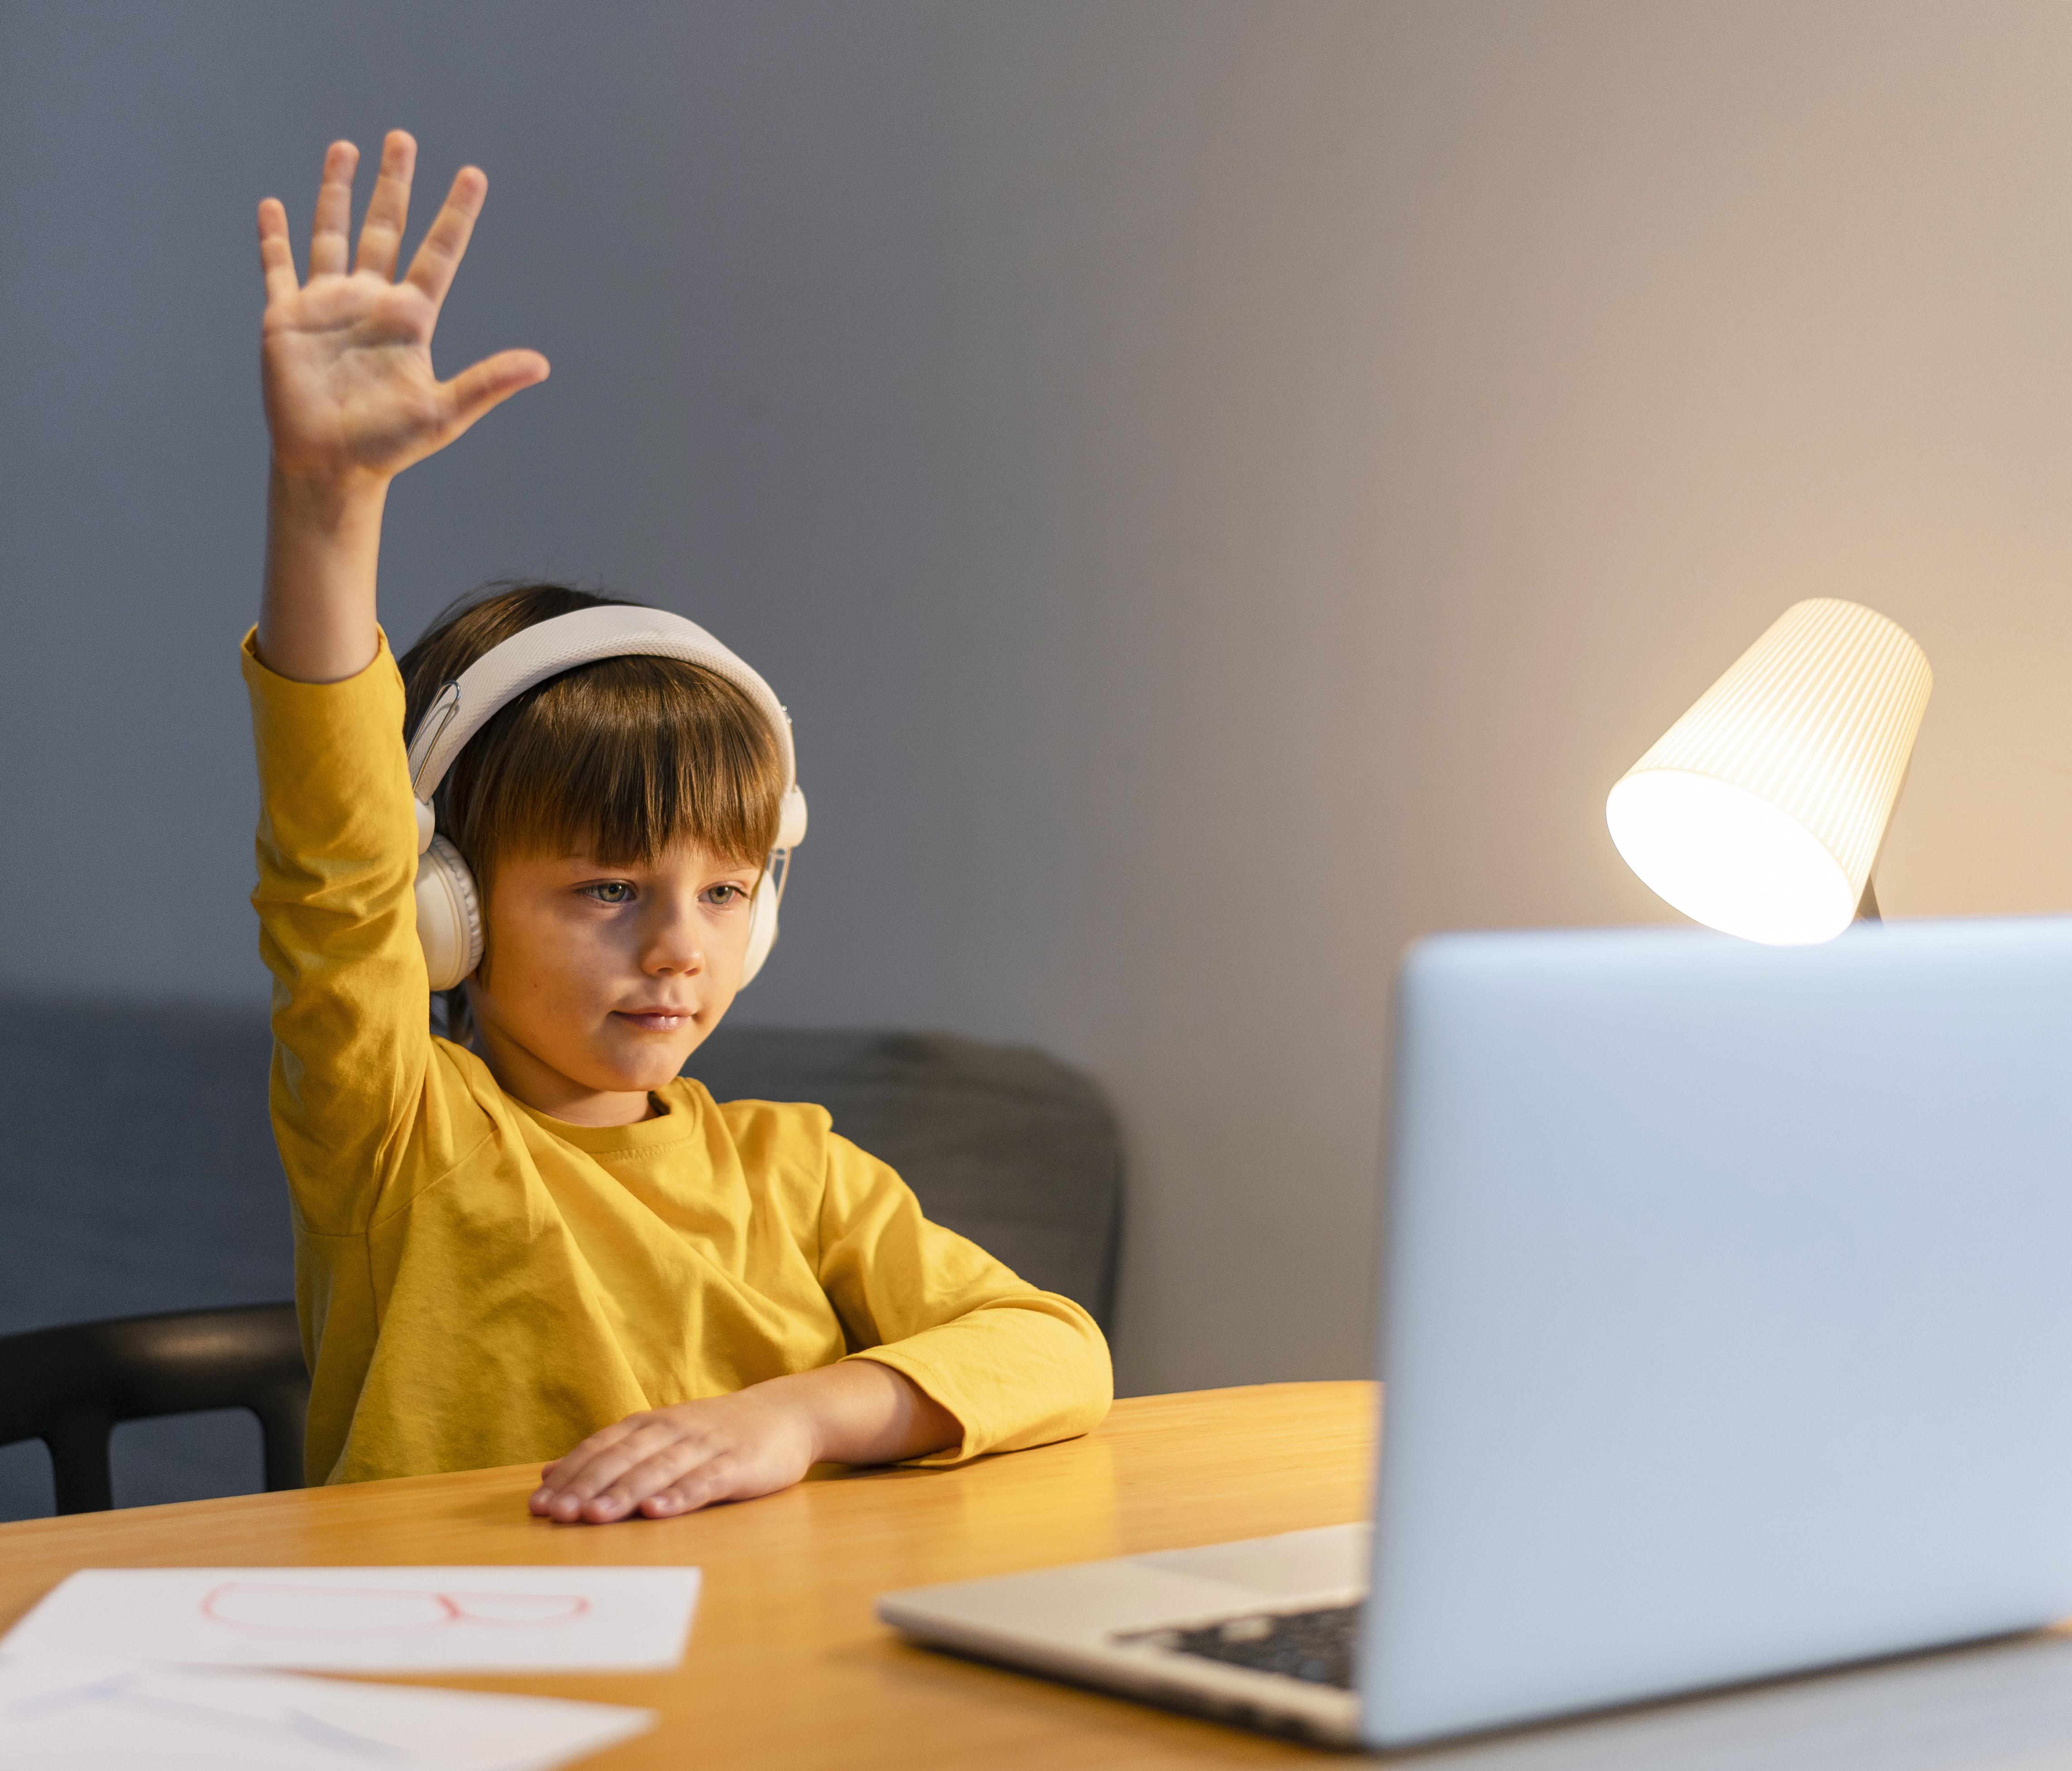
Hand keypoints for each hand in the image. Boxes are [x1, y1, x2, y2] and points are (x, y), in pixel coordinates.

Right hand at [257, 131, 547, 489]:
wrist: (331, 465)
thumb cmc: (389, 445)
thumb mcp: (444, 412)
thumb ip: (488, 383)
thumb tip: (541, 365)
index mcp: (410, 318)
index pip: (438, 253)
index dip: (456, 214)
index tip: (474, 174)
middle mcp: (371, 302)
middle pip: (386, 228)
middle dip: (394, 184)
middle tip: (403, 138)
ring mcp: (328, 306)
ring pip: (333, 233)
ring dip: (337, 191)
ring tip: (345, 148)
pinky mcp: (287, 317)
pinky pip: (279, 267)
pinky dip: (273, 237)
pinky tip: (272, 205)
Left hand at [531, 1387, 819, 1524]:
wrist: (787, 1413)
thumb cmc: (715, 1433)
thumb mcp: (658, 1436)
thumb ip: (607, 1454)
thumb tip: (548, 1474)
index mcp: (650, 1425)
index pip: (601, 1447)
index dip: (570, 1475)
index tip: (539, 1505)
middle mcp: (673, 1431)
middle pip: (623, 1458)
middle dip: (587, 1486)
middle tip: (557, 1515)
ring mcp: (706, 1446)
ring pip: (658, 1469)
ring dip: (624, 1493)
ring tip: (594, 1517)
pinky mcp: (737, 1464)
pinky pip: (705, 1481)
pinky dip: (680, 1495)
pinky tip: (658, 1512)